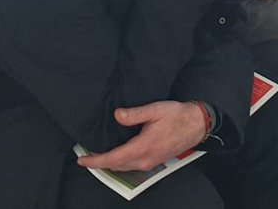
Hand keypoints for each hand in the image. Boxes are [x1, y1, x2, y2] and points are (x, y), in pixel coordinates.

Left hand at [77, 101, 205, 171]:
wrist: (196, 125)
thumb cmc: (177, 115)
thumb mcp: (155, 109)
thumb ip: (134, 113)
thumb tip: (116, 115)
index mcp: (142, 147)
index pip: (113, 158)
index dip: (95, 161)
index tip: (82, 159)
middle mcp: (145, 159)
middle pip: (116, 166)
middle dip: (99, 162)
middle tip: (85, 155)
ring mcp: (150, 163)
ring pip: (123, 167)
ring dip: (110, 163)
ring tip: (98, 155)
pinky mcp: (154, 162)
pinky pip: (132, 166)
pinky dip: (120, 162)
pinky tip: (117, 154)